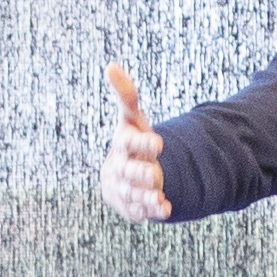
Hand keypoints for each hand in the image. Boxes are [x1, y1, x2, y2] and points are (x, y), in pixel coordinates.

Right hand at [101, 64, 170, 222]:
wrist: (122, 176)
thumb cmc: (132, 143)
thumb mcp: (132, 119)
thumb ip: (126, 95)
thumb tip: (110, 66)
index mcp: (123, 145)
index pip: (129, 143)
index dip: (142, 143)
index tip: (159, 142)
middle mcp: (121, 168)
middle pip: (129, 171)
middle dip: (141, 173)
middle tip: (155, 174)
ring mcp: (124, 189)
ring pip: (134, 193)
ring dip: (147, 195)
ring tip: (160, 195)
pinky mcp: (130, 206)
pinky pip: (141, 210)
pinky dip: (153, 210)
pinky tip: (166, 208)